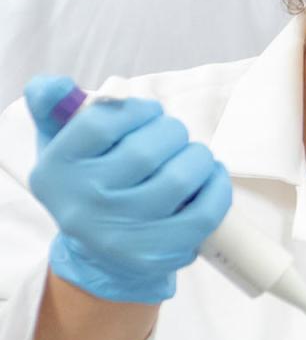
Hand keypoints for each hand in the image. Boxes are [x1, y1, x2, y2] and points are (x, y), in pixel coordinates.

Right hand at [25, 77, 232, 304]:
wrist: (100, 253)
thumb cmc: (91, 183)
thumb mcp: (61, 144)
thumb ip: (54, 105)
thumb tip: (57, 85)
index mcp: (57, 169)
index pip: (102, 123)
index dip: (137, 109)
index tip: (148, 112)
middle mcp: (84, 203)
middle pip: (146, 150)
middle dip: (172, 131)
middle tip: (173, 135)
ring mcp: (120, 233)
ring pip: (180, 178)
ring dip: (197, 156)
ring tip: (192, 156)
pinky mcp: (156, 254)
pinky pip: (205, 212)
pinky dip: (216, 185)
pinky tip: (209, 176)